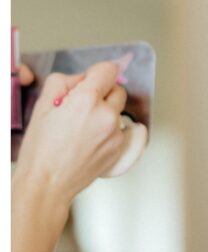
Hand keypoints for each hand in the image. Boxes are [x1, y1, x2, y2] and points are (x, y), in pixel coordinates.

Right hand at [15, 60, 143, 208]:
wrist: (49, 181)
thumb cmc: (43, 147)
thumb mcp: (43, 104)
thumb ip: (64, 82)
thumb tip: (81, 79)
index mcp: (87, 100)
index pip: (108, 70)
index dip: (98, 73)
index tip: (92, 78)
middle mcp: (107, 116)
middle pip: (118, 90)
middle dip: (103, 92)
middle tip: (82, 103)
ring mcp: (117, 135)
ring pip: (119, 112)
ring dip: (106, 112)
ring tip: (83, 124)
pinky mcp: (120, 149)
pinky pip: (120, 131)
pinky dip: (108, 129)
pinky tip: (88, 139)